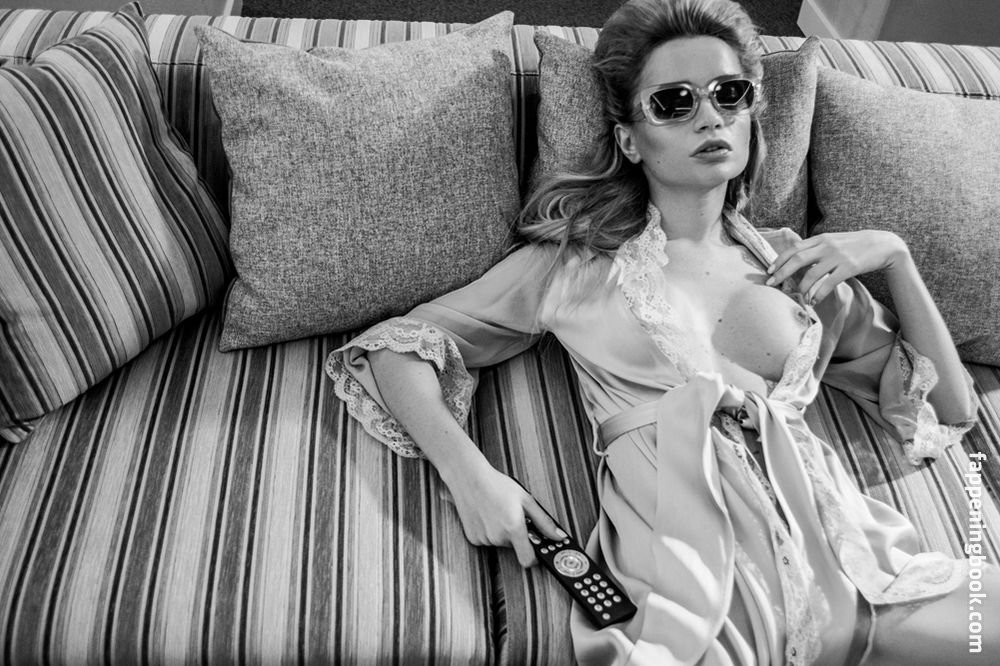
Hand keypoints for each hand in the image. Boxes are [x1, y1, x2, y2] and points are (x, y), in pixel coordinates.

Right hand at [443, 462, 567, 567]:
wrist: (469, 477)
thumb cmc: (498, 485)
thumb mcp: (526, 500)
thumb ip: (544, 522)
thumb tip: (559, 536)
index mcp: (513, 528)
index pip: (528, 560)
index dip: (535, 558)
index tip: (538, 550)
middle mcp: (498, 537)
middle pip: (515, 546)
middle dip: (518, 535)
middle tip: (515, 516)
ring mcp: (484, 539)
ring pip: (501, 542)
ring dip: (503, 532)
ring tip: (499, 512)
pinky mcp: (473, 537)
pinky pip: (487, 539)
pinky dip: (490, 531)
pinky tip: (487, 515)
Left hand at [765, 230, 908, 304]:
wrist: (883, 244)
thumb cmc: (855, 245)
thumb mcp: (833, 241)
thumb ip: (817, 248)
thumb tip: (797, 259)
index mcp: (821, 238)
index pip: (794, 248)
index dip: (780, 259)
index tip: (768, 270)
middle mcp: (826, 246)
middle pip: (798, 259)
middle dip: (782, 272)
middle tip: (771, 283)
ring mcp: (837, 257)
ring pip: (812, 273)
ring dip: (802, 287)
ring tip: (798, 296)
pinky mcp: (848, 268)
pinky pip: (828, 283)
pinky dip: (818, 294)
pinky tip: (814, 301)